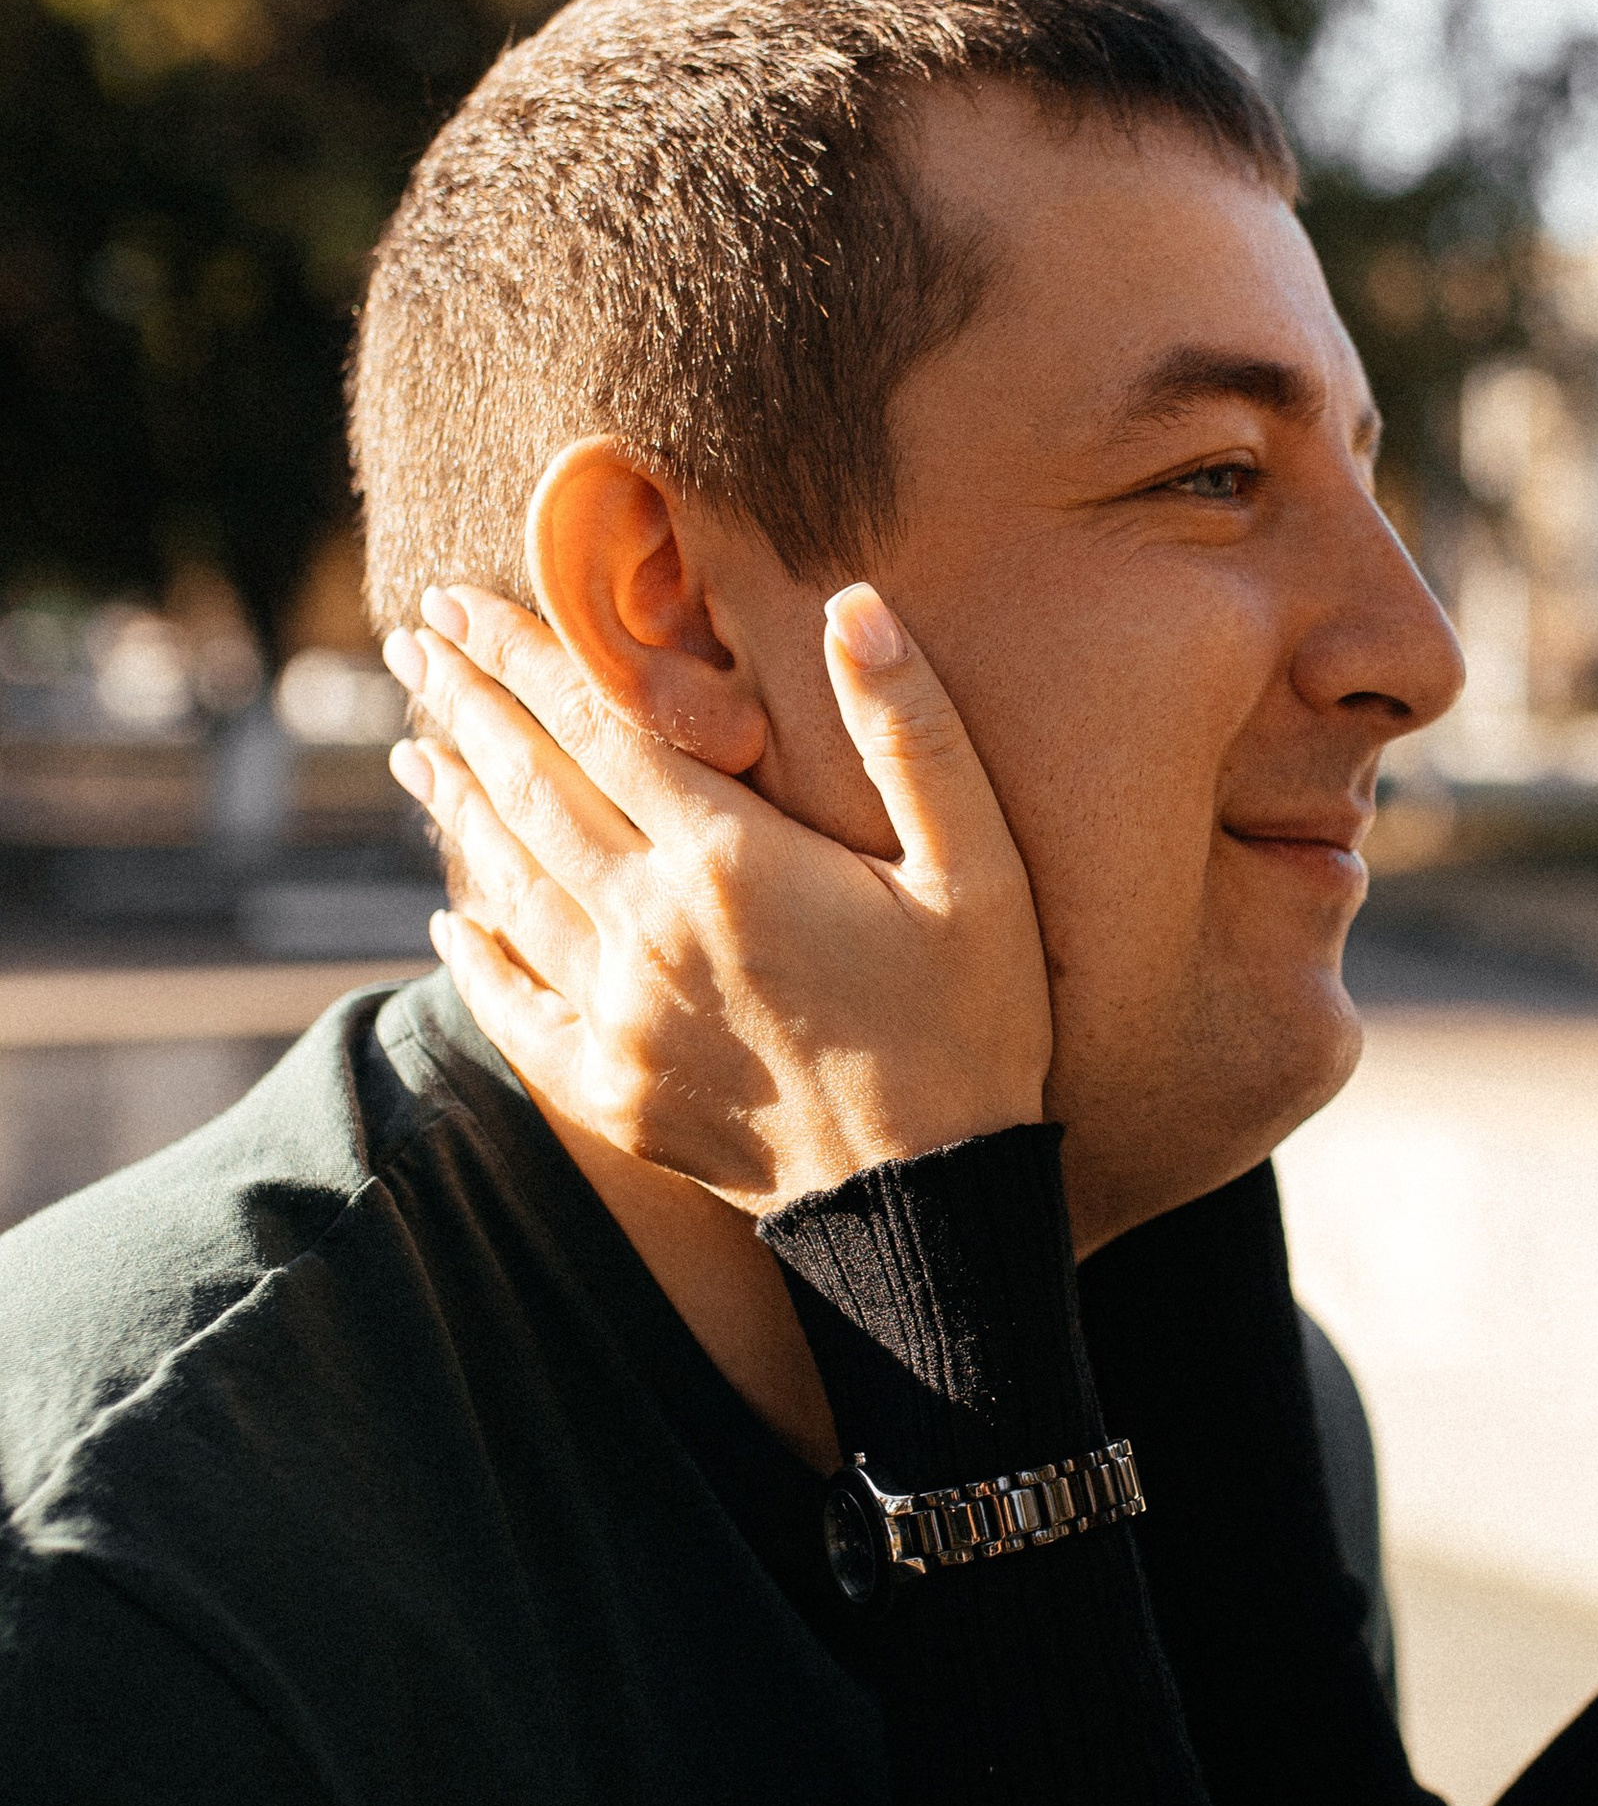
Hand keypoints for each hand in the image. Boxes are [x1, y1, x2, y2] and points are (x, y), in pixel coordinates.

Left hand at [382, 581, 1052, 1214]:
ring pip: (508, 887)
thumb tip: (854, 603)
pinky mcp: (611, 1089)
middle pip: (529, 792)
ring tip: (415, 749)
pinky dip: (472, 955)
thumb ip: (912, 731)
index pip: (593, 726)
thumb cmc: (971, 1022)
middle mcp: (650, 929)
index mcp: (730, 859)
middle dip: (466, 707)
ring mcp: (619, 1015)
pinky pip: (513, 1006)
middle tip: (411, 643)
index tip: (458, 602)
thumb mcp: (978, 867)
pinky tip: (451, 918)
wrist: (933, 1203)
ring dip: (457, 809)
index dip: (519, 654)